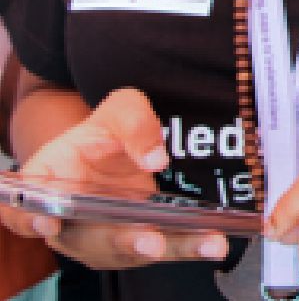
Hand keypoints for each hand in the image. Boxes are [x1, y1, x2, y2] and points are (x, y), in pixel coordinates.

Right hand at [0, 88, 228, 268]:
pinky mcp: (138, 242)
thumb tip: (154, 159)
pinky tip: (213, 242)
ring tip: (206, 244)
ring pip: (132, 251)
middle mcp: (70, 223)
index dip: (30, 218)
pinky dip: (187, 247)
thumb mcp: (120, 110)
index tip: (49, 220)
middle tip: (149, 240)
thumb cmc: (107, 131)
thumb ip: (133, 123)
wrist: (118, 149)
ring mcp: (104, 238)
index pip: (22, 211)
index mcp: (46, 187)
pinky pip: (162, 249)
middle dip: (121, 242)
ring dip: (170, 250)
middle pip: (87, 241)